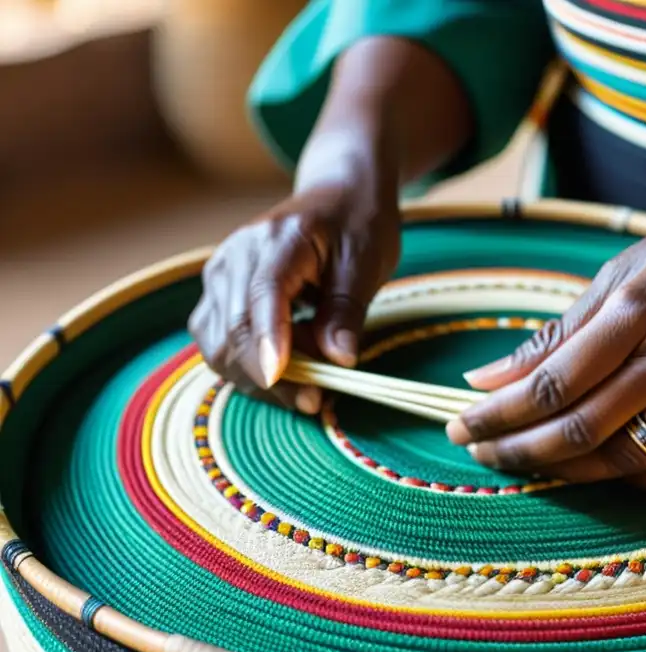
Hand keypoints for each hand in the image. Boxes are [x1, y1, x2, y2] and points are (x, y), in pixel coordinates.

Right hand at [188, 149, 399, 413]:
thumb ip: (347, 311)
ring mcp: (219, 275)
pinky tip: (286, 373)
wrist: (336, 196)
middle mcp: (236, 255)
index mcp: (279, 239)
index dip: (267, 340)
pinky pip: (218, 344)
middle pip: (235, 328)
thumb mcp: (367, 264)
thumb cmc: (357, 225)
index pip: (262, 294)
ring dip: (257, 379)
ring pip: (218, 345)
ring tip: (309, 386)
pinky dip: (247, 369)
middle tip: (317, 400)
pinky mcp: (216, 294)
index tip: (278, 378)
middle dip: (271, 375)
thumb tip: (339, 359)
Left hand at [446, 194, 645, 491]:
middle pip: (579, 427)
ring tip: (527, 464)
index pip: (553, 380)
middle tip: (480, 452)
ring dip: (564, 471)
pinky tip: (599, 472)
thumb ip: (563, 328)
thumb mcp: (631, 267)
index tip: (462, 424)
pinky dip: (629, 479)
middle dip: (517, 448)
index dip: (500, 412)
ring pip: (623, 457)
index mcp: (638, 309)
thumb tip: (492, 375)